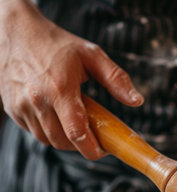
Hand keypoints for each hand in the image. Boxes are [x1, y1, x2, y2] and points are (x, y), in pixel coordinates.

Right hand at [0, 1, 142, 159]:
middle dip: (82, 145)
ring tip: (75, 121)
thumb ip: (116, 79)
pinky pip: (34, 133)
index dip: (93, 149)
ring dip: (65, 139)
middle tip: (94, 134)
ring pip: (49, 140)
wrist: (14, 31)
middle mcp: (37, 100)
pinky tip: (56, 115)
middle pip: (64, 142)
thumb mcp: (92, 55)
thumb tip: (137, 101)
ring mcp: (21, 106)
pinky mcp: (12, 109)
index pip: (77, 134)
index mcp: (59, 89)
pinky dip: (48, 131)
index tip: (105, 149)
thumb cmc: (56, 43)